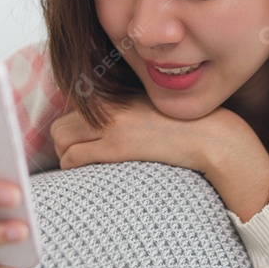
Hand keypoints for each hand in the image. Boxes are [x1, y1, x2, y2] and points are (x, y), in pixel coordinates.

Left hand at [50, 96, 268, 220]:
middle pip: (59, 126)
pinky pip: (74, 157)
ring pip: (61, 141)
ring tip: (86, 167)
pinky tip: (91, 173)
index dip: (73, 128)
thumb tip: (105, 124)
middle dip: (64, 145)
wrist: (208, 135)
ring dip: (67, 157)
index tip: (82, 142)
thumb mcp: (150, 107)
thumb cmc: (183, 127)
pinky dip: (74, 167)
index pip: (72, 107)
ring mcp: (111, 124)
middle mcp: (109, 105)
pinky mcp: (116, 146)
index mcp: (117, 94)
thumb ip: (125, 110)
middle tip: (80, 158)